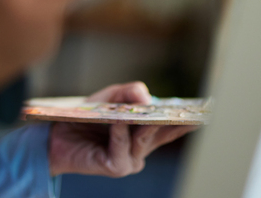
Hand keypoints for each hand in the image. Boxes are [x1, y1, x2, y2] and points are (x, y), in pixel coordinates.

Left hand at [47, 82, 193, 176]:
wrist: (56, 134)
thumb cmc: (86, 116)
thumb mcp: (110, 97)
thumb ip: (130, 93)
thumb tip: (148, 98)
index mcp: (143, 133)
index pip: (170, 127)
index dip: (187, 120)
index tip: (205, 111)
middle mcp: (141, 149)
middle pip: (161, 133)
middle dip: (171, 121)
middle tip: (184, 110)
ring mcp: (130, 160)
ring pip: (142, 140)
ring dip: (139, 124)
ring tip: (137, 109)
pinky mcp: (115, 167)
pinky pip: (122, 150)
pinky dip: (120, 134)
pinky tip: (117, 122)